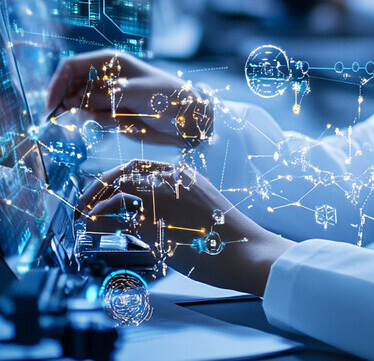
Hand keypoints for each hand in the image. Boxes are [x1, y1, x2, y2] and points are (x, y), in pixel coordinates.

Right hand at [46, 50, 212, 146]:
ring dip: (86, 116)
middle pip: (69, 87)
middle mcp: (104, 76)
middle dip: (68, 103)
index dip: (57, 83)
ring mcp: (105, 95)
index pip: (71, 66)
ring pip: (78, 106)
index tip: (53, 106)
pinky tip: (121, 122)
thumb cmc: (167, 97)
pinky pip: (91, 119)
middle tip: (81, 118)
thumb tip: (74, 101)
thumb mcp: (137, 93)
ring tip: (115, 117)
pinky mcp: (109, 112)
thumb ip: (106, 96)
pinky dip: (98, 123)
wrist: (186, 118)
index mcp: (110, 61)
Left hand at [79, 159, 294, 294]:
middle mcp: (174, 180)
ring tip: (85, 216)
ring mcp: (164, 198)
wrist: (246, 250)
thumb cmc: (228, 237)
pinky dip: (99, 217)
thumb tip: (148, 216)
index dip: (118, 177)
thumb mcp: (203, 209)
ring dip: (95, 201)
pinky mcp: (156, 221)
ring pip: (118, 189)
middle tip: (86, 202)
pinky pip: (118, 214)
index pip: (141, 166)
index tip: (104, 190)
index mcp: (187, 176)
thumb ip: (178, 203)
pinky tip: (93, 227)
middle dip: (100, 185)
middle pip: (125, 172)